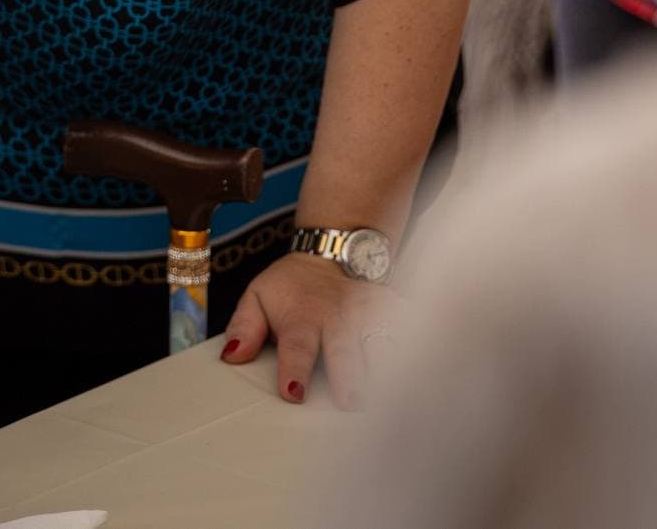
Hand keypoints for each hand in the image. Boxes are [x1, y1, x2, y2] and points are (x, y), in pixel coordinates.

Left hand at [220, 251, 400, 409]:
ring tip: (393, 397)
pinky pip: (409, 328)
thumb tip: (230, 356)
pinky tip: (425, 369)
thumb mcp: (257, 296)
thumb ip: (244, 327)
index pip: (297, 348)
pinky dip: (418, 346)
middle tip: (352, 403)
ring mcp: (369, 313)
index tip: (294, 395)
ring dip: (387, 368)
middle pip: (345, 350)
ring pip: (382, 343)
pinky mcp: (393, 309)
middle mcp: (338, 318)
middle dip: (349, 377)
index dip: (293, 370)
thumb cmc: (290, 287)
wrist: (328, 253)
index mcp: (302, 318)